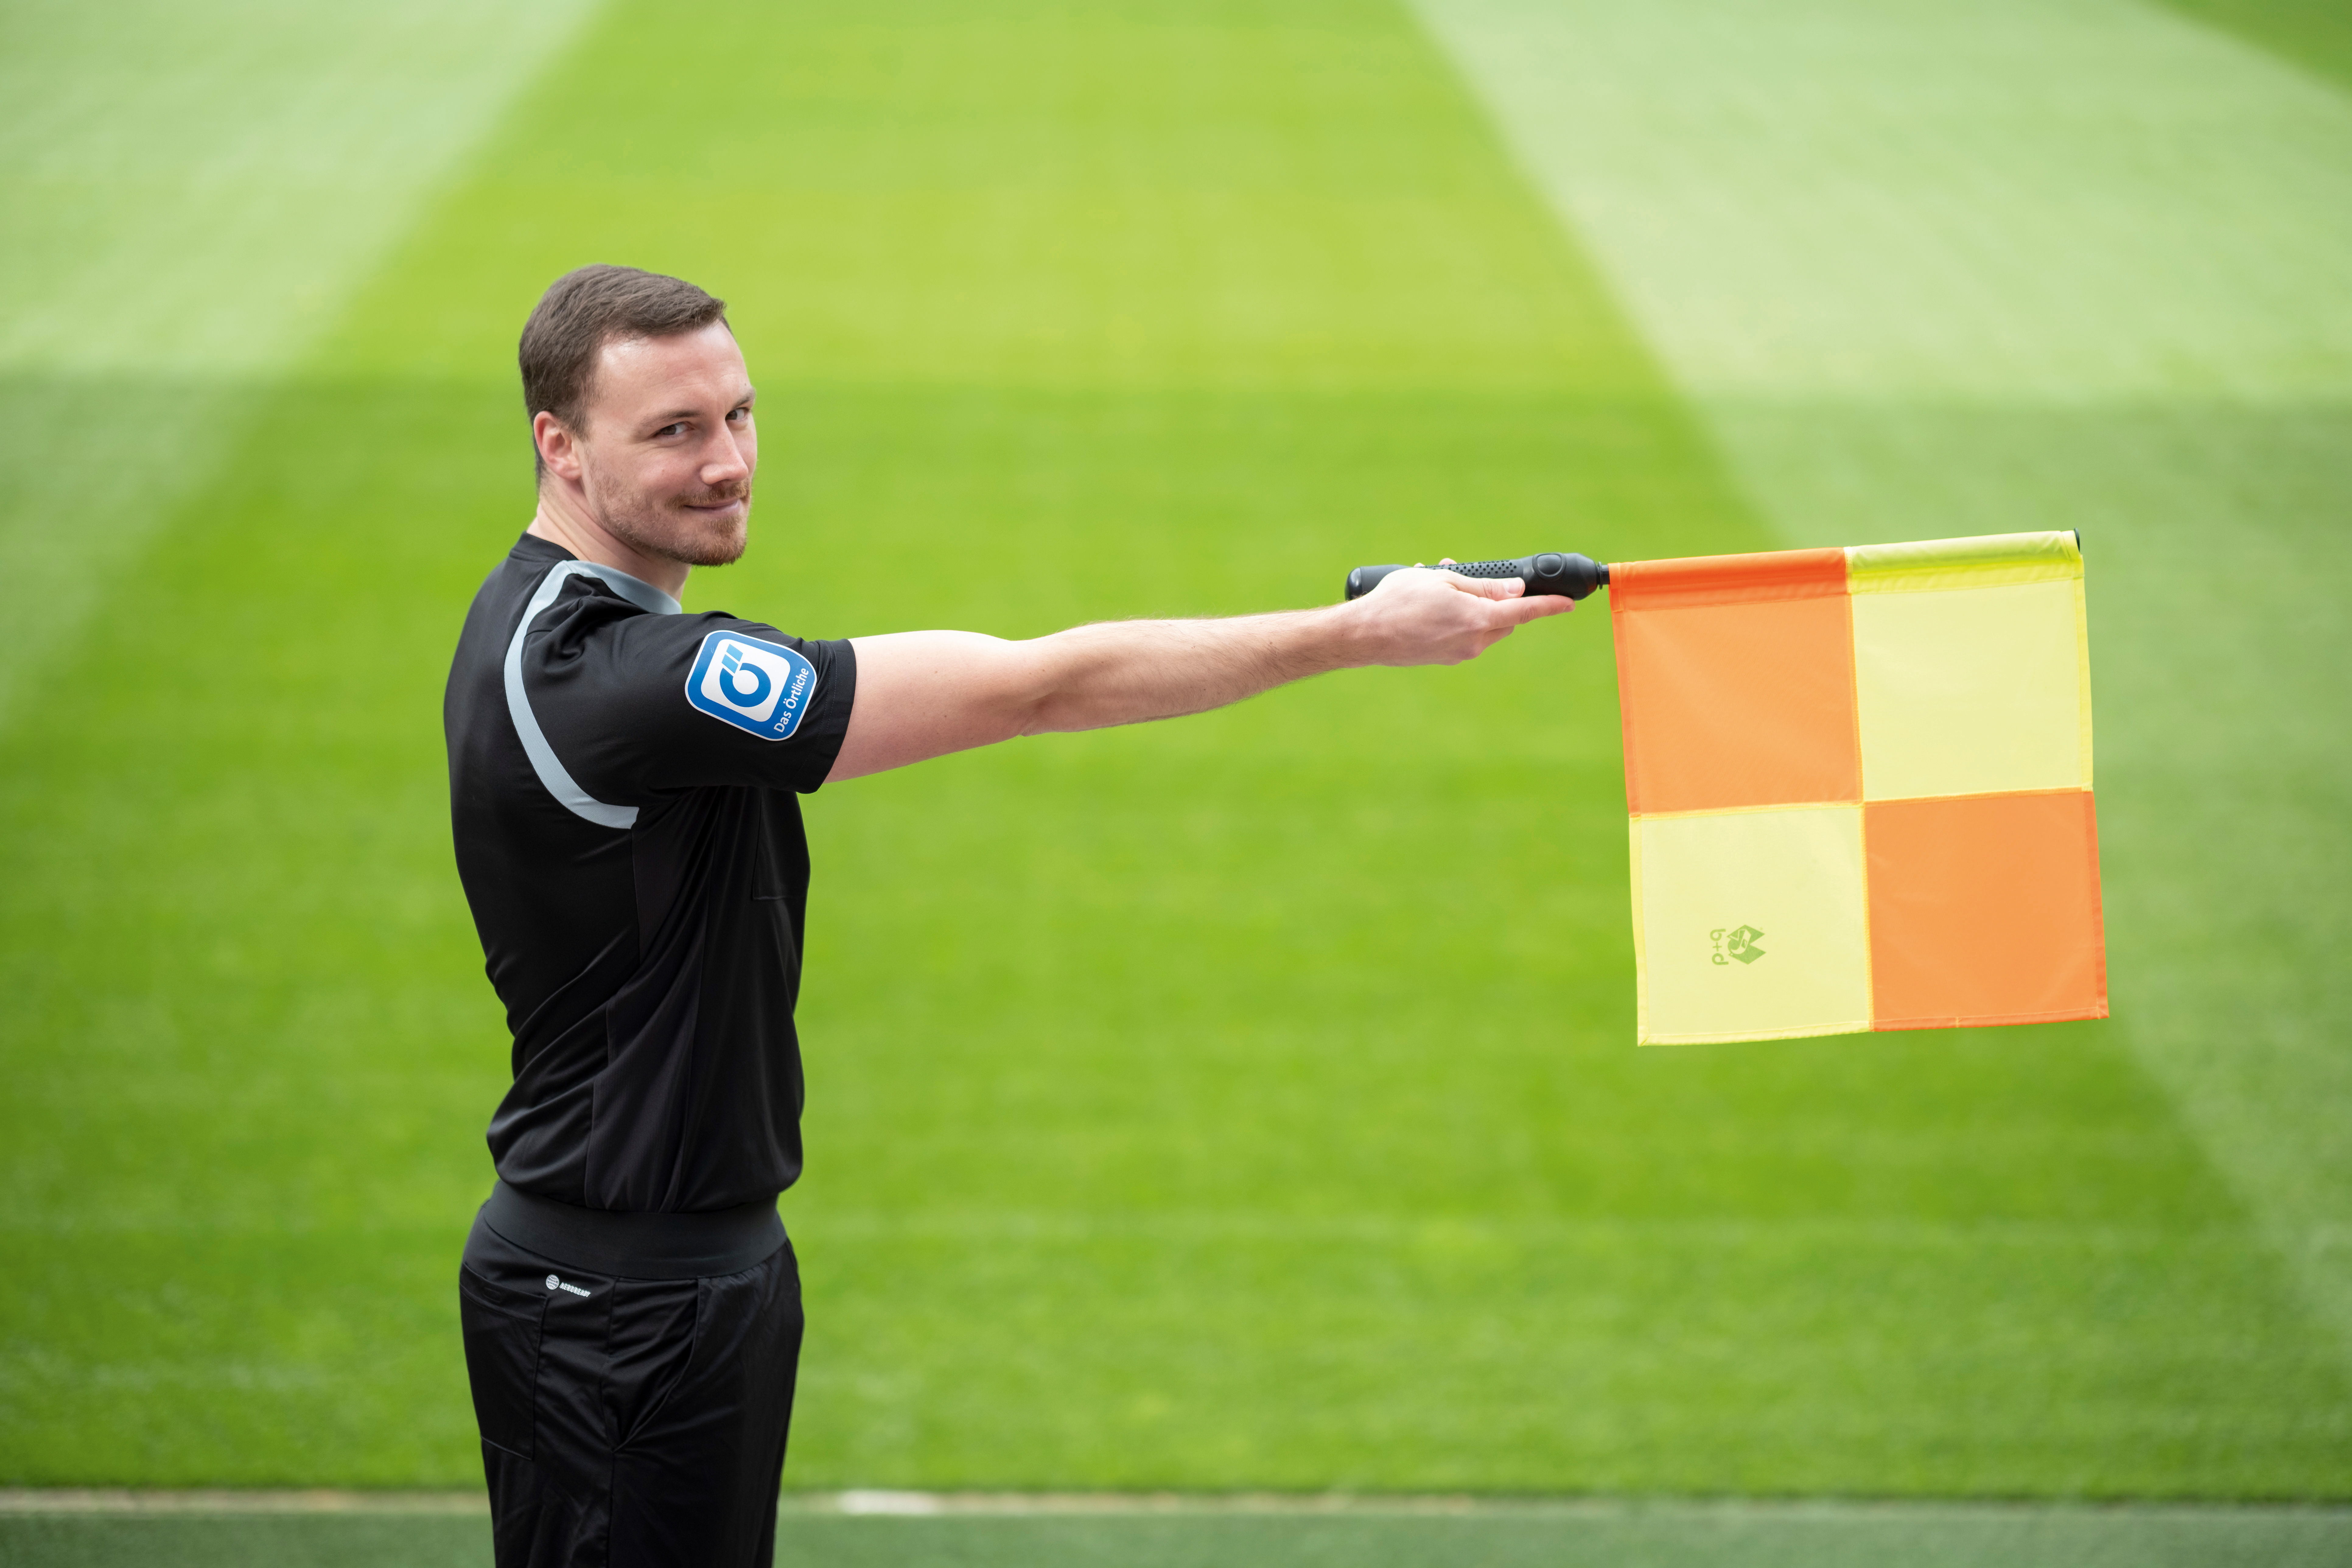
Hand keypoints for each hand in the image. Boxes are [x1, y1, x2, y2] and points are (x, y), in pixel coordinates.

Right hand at [1344, 559, 1573, 666]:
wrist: (1364, 636)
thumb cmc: (1397, 601)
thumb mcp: (1443, 581)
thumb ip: (1483, 587)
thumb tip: (1514, 590)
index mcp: (1477, 619)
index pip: (1525, 611)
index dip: (1550, 605)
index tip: (1568, 603)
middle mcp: (1474, 642)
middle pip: (1505, 618)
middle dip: (1498, 598)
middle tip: (1472, 578)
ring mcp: (1460, 653)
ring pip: (1485, 627)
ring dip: (1475, 607)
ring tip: (1443, 586)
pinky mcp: (1446, 658)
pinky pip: (1465, 636)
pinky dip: (1460, 619)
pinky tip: (1434, 604)